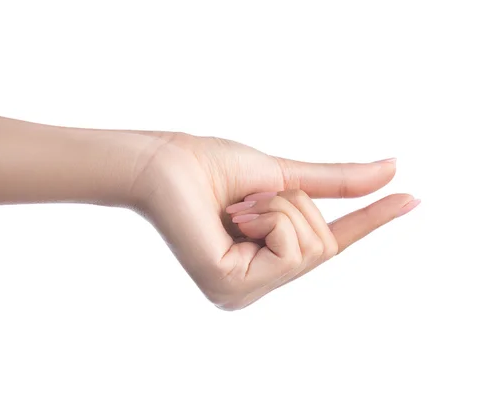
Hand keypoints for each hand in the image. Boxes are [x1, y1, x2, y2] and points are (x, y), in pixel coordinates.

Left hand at [130, 132, 418, 309]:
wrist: (165, 159)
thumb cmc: (212, 166)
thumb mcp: (284, 176)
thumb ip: (332, 184)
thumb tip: (391, 170)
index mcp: (262, 264)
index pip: (328, 245)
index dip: (370, 220)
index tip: (410, 199)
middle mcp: (252, 287)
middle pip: (323, 247)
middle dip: (296, 204)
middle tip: (250, 197)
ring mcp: (239, 294)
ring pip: (310, 248)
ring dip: (280, 206)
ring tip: (238, 205)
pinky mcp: (229, 287)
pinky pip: (288, 249)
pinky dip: (269, 216)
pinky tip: (232, 216)